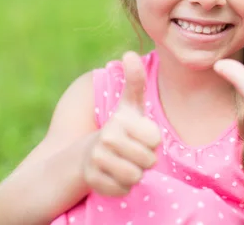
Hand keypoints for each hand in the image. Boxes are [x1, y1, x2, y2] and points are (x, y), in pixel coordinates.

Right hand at [83, 52, 161, 195]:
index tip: (140, 136)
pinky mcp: (92, 182)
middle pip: (148, 161)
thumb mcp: (129, 106)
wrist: (88, 154)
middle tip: (132, 152)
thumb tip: (130, 53)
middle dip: (145, 160)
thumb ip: (134, 82)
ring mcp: (96, 162)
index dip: (153, 141)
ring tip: (124, 163)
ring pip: (136, 177)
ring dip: (135, 174)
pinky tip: (114, 175)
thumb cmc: (119, 128)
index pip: (155, 140)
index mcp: (118, 123)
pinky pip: (123, 190)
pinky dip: (122, 187)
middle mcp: (104, 140)